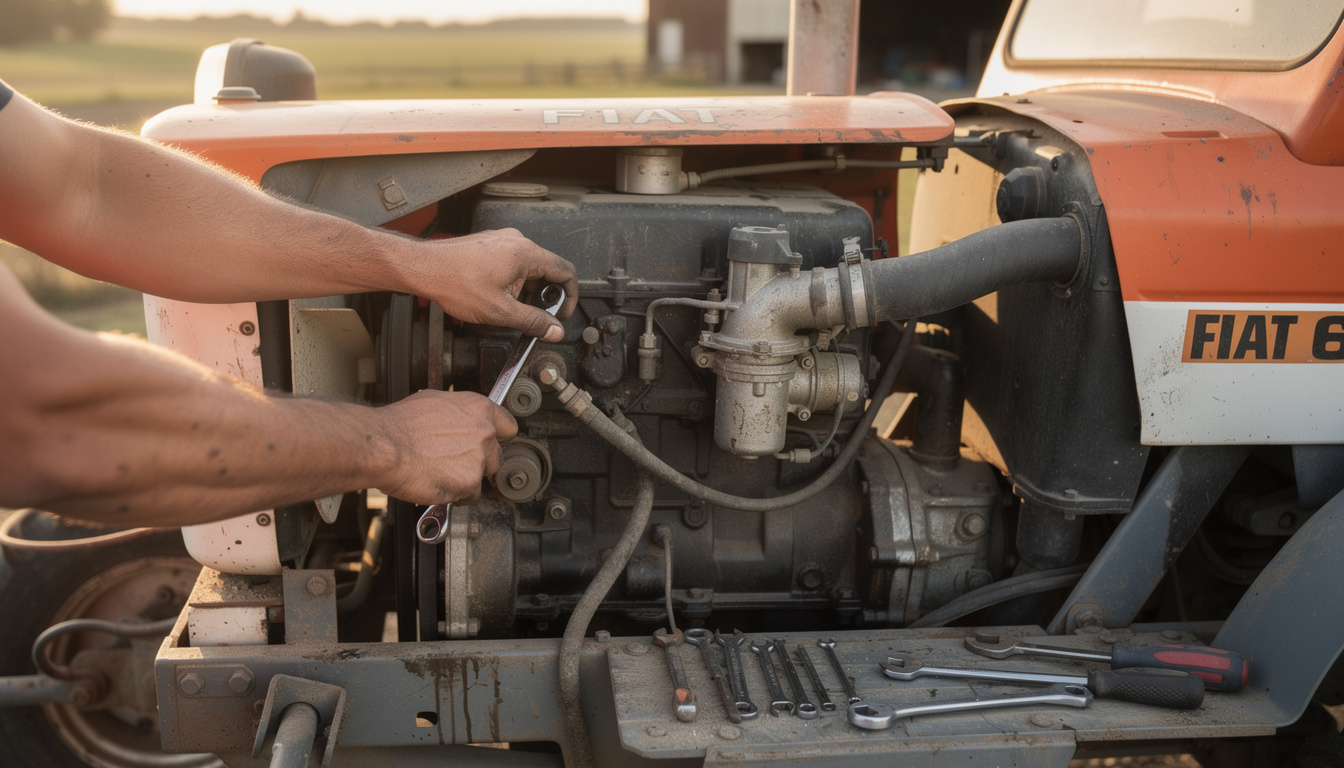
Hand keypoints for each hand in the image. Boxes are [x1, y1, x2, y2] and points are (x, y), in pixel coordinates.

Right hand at [373, 390, 517, 504]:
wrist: (384, 446)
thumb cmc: (400, 425)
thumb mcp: (434, 402)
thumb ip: (459, 413)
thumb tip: (460, 419)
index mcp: (479, 408)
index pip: (508, 426)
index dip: (497, 438)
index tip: (489, 444)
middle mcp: (484, 431)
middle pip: (497, 455)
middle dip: (480, 461)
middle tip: (456, 461)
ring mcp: (479, 458)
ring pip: (483, 476)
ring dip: (467, 478)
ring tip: (441, 472)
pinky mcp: (470, 483)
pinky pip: (469, 495)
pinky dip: (455, 494)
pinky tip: (437, 482)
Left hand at [411, 228, 577, 341]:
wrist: (425, 268)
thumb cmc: (455, 282)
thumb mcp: (500, 311)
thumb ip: (533, 322)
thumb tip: (553, 330)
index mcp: (526, 253)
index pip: (566, 272)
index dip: (569, 297)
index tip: (561, 313)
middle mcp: (517, 241)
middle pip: (547, 270)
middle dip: (543, 297)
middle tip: (532, 316)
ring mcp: (502, 240)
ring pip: (528, 268)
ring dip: (526, 290)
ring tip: (507, 306)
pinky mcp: (490, 244)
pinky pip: (512, 262)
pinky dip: (512, 280)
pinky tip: (496, 295)